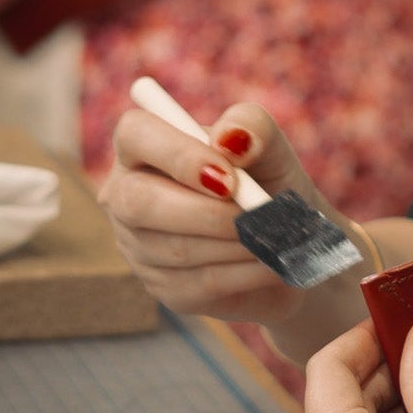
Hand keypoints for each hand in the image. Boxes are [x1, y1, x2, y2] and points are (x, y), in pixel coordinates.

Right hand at [99, 99, 335, 328]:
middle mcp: (127, 194)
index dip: (179, 155)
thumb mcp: (269, 146)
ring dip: (238, 242)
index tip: (230, 176)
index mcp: (144, 145)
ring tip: (278, 236)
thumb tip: (231, 138)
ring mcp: (138, 246)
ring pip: (177, 248)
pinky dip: (246, 271)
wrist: (286, 240)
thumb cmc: (267, 179)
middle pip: (139, 202)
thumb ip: (252, 125)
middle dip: (208, 212)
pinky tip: (272, 261)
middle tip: (260, 214)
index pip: (134, 135)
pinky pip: (200, 283)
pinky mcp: (163, 287)